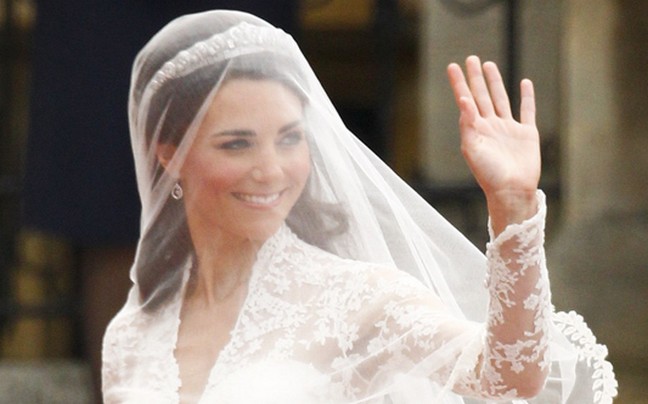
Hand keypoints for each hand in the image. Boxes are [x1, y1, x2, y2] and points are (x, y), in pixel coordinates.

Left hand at [447, 56, 540, 232]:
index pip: (465, 100)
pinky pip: (527, 111)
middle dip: (476, 77)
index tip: (452, 66)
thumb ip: (467, 124)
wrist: (511, 191)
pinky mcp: (527, 134)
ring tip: (489, 65)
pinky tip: (524, 84)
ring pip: (501, 99)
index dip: (459, 83)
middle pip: (482, 95)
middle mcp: (491, 126)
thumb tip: (463, 99)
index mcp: (475, 129)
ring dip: (495, 83)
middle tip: (471, 58)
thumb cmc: (489, 174)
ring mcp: (509, 129)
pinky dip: (527, 97)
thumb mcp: (472, 148)